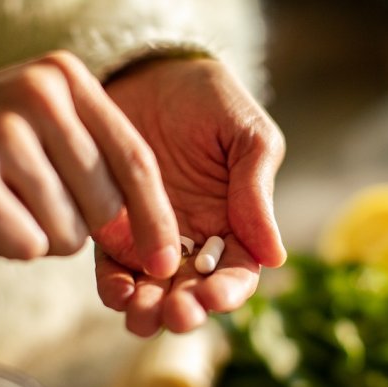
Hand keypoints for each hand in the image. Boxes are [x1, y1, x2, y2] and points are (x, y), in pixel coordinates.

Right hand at [0, 51, 180, 275]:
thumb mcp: (45, 126)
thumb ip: (100, 163)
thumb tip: (156, 240)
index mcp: (66, 78)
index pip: (136, 159)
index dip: (157, 219)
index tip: (167, 262)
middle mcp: (39, 95)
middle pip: (105, 205)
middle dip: (80, 226)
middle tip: (34, 201)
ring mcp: (2, 133)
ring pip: (67, 232)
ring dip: (42, 235)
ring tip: (4, 201)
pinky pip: (26, 245)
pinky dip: (9, 244)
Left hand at [96, 58, 286, 335]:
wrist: (150, 72)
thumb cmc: (209, 99)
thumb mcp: (247, 135)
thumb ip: (257, 191)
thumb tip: (275, 257)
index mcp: (235, 224)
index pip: (237, 274)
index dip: (228, 293)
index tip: (214, 297)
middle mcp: (194, 240)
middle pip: (193, 293)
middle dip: (184, 310)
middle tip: (175, 313)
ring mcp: (150, 237)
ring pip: (152, 290)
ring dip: (148, 311)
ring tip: (141, 315)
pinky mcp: (111, 228)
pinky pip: (112, 267)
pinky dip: (114, 287)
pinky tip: (116, 291)